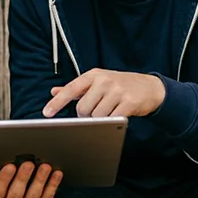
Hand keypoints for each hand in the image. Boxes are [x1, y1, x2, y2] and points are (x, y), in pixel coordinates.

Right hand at [0, 162, 62, 197]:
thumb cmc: (7, 190)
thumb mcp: (2, 184)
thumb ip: (6, 175)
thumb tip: (16, 159)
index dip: (4, 178)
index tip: (10, 166)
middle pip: (16, 194)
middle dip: (23, 178)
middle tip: (28, 164)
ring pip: (33, 196)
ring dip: (40, 180)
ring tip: (45, 167)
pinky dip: (52, 185)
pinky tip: (56, 175)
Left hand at [43, 69, 165, 117]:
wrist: (150, 88)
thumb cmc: (121, 85)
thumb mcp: (98, 81)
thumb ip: (76, 88)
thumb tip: (54, 91)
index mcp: (94, 75)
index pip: (71, 88)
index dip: (57, 102)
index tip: (47, 113)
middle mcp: (104, 80)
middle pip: (83, 108)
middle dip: (85, 116)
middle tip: (95, 112)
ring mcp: (117, 91)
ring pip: (96, 116)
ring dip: (100, 120)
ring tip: (109, 111)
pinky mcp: (129, 102)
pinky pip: (112, 120)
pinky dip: (112, 122)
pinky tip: (117, 115)